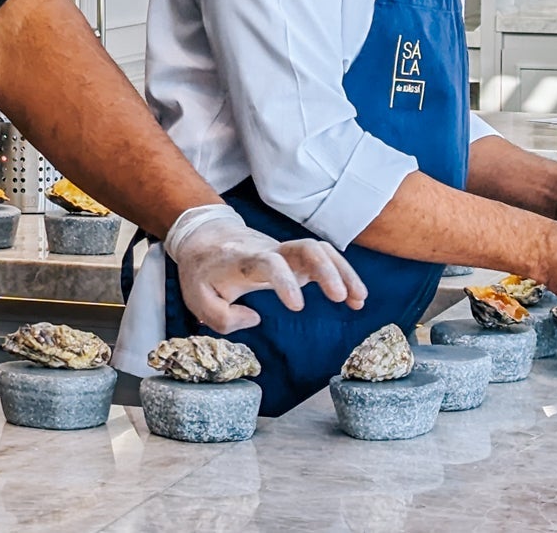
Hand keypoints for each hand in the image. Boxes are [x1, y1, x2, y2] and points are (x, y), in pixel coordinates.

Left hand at [167, 206, 367, 332]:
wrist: (205, 237)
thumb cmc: (202, 271)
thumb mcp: (197, 299)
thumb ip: (221, 319)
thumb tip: (254, 319)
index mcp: (243, 261)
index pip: (269, 263)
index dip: (285, 281)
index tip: (297, 306)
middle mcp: (269, 251)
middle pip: (305, 248)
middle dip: (327, 270)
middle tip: (342, 298)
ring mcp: (285, 252)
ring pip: (320, 251)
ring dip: (343, 271)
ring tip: (359, 299)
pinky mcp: (294, 258)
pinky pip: (324, 258)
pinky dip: (343, 274)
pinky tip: (355, 298)